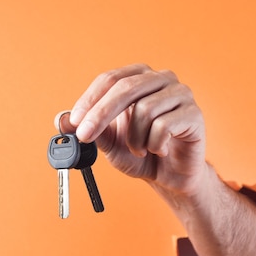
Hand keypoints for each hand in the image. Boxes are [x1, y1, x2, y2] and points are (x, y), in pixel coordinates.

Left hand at [57, 64, 206, 195]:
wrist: (170, 177)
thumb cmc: (142, 154)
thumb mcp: (108, 143)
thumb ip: (87, 129)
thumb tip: (61, 119)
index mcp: (138, 78)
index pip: (109, 79)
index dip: (89, 100)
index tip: (75, 122)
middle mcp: (160, 79)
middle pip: (125, 87)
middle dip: (101, 114)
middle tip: (85, 136)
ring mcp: (180, 93)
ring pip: (145, 109)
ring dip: (135, 139)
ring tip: (140, 149)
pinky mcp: (194, 113)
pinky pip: (164, 126)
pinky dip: (155, 145)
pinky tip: (160, 150)